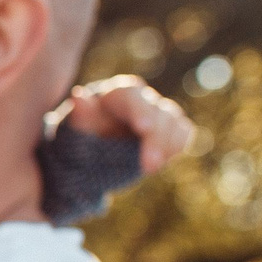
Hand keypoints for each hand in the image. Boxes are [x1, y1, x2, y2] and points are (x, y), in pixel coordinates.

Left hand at [62, 75, 194, 176]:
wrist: (94, 149)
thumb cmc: (85, 133)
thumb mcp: (78, 127)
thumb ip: (81, 114)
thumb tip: (78, 96)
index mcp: (119, 93)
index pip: (132, 97)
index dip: (141, 111)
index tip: (144, 128)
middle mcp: (143, 99)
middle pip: (158, 112)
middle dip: (156, 138)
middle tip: (150, 166)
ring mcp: (159, 112)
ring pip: (174, 121)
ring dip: (168, 145)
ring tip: (151, 168)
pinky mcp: (170, 128)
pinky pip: (183, 132)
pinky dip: (176, 146)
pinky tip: (162, 161)